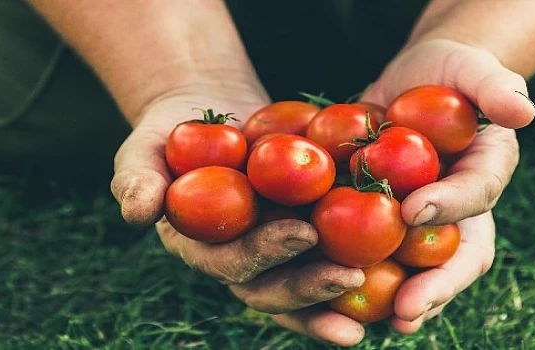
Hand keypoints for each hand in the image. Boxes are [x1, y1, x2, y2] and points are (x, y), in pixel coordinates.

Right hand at [109, 83, 365, 345]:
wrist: (207, 117)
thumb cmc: (170, 134)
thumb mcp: (143, 148)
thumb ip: (136, 179)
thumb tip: (137, 212)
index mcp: (203, 250)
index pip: (230, 264)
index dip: (262, 256)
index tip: (300, 234)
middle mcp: (240, 261)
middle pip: (273, 289)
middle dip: (310, 287)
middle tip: (350, 277)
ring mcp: (273, 251)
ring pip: (306, 284)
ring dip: (338, 294)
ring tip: (378, 293)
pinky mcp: (302, 232)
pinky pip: (330, 253)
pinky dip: (362, 263)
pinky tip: (398, 266)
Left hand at [359, 39, 526, 330]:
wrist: (417, 83)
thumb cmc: (451, 73)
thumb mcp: (473, 68)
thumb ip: (495, 85)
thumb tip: (522, 111)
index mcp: (484, 175)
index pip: (476, 195)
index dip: (449, 206)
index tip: (414, 211)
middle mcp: (458, 211)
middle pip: (454, 257)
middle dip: (434, 287)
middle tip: (406, 311)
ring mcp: (422, 223)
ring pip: (417, 270)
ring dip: (397, 300)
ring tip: (369, 325)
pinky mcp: (384, 222)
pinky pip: (375, 255)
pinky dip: (354, 276)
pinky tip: (325, 293)